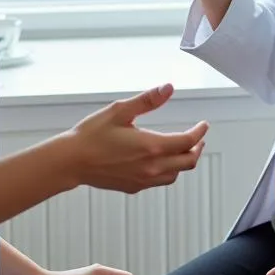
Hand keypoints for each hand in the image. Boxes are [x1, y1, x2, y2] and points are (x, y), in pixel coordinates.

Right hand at [68, 84, 207, 193]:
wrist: (71, 162)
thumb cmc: (91, 136)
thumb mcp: (120, 111)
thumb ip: (147, 100)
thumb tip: (168, 88)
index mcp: (151, 146)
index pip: (187, 141)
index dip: (199, 132)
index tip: (203, 125)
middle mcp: (151, 167)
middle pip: (187, 162)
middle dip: (197, 148)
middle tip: (199, 138)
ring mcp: (143, 179)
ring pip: (175, 175)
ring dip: (184, 162)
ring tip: (184, 150)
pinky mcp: (134, 187)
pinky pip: (160, 182)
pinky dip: (169, 171)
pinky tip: (162, 162)